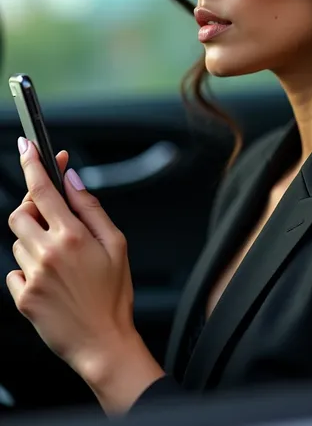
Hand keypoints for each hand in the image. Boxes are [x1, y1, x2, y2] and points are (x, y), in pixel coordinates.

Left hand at [6, 137, 136, 381]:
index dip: (32, 164)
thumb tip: (72, 180)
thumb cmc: (115, 295)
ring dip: (33, 243)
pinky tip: (52, 282)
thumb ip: (91, 208)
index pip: (43, 190)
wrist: (103, 343)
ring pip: (18, 243)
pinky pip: (14, 272)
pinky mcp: (22, 298)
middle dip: (32, 210)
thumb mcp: (116, 244)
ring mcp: (32, 277)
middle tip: (51, 219)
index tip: (27, 148)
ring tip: (60, 262)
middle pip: (20, 214)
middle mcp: (47, 253)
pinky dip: (28, 270)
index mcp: (72, 236)